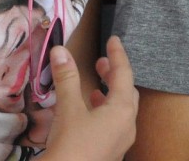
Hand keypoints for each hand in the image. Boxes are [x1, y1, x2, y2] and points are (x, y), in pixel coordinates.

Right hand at [43, 36, 138, 160]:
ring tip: (94, 87)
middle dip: (115, 75)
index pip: (124, 74)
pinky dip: (105, 112)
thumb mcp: (68, 109)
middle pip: (127, 92)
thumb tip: (61, 51)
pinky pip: (114, 125)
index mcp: (122, 110)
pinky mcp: (111, 152)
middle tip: (101, 63)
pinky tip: (89, 114)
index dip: (118, 54)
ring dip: (110, 94)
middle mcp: (128, 125)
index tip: (114, 39)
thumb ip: (67, 78)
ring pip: (122, 110)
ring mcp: (121, 142)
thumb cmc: (72, 146)